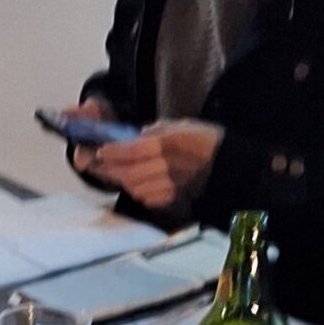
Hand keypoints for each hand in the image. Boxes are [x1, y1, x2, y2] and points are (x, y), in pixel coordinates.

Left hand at [81, 118, 224, 210]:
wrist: (228, 164)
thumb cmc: (204, 140)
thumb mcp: (180, 125)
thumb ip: (155, 132)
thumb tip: (132, 138)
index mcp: (171, 143)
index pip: (135, 150)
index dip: (115, 152)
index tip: (101, 151)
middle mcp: (170, 166)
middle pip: (131, 172)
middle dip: (110, 169)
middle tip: (95, 163)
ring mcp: (172, 185)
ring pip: (136, 187)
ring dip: (121, 181)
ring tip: (113, 172)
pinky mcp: (174, 198)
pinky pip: (148, 198)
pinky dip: (137, 192)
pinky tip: (135, 184)